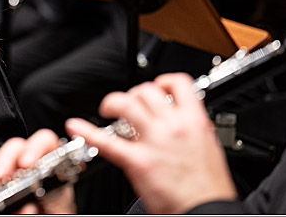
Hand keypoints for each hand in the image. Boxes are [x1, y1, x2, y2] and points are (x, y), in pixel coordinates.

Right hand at [0, 129, 74, 213]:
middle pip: (14, 150)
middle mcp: (29, 169)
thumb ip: (44, 205)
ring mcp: (11, 178)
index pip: (46, 144)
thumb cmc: (55, 212)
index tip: (27, 161)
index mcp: (52, 172)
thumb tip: (26, 205)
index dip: (36, 147)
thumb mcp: (59, 210)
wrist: (45, 216)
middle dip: (3, 160)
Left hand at [65, 73, 235, 214]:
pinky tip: (76, 126)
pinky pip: (107, 142)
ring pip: (126, 104)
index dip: (164, 81)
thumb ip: (190, 127)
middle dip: (135, 94)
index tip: (157, 86)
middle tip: (130, 104)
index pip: (178, 83)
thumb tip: (177, 117)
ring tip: (108, 109)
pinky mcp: (138, 161)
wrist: (207, 210)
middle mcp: (174, 127)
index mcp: (195, 122)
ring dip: (113, 102)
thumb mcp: (207, 145)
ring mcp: (154, 143)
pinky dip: (87, 132)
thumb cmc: (208, 186)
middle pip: (146, 91)